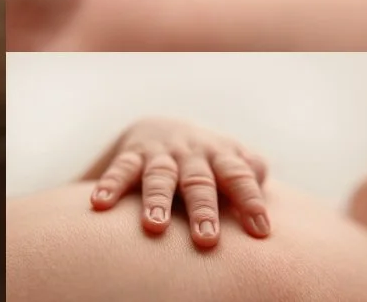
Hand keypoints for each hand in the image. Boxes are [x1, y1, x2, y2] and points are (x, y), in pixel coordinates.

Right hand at [90, 117, 269, 247]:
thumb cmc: (207, 159)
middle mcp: (191, 153)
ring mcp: (160, 154)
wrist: (161, 126)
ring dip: (156, 201)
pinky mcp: (131, 154)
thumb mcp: (233, 160)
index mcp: (222, 156)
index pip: (239, 177)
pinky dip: (110, 185)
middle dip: (202, 210)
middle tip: (206, 238)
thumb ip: (252, 176)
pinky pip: (120, 169)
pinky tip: (100, 203)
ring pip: (159, 177)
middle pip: (198, 182)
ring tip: (154, 226)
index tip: (260, 232)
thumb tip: (266, 205)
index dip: (251, 202)